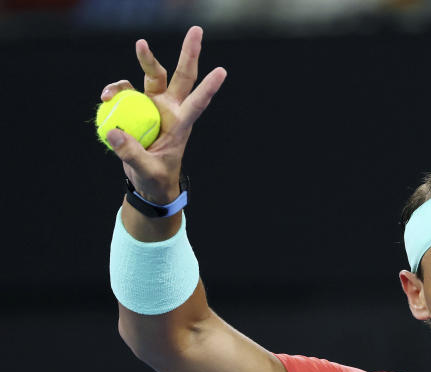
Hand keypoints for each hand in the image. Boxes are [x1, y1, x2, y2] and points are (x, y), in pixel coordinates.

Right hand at [101, 25, 225, 202]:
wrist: (147, 180)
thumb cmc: (155, 177)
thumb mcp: (146, 170)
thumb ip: (131, 154)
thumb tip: (114, 132)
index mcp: (180, 125)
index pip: (197, 103)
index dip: (209, 88)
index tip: (222, 71)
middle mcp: (170, 109)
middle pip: (182, 76)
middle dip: (189, 53)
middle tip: (196, 30)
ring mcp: (154, 105)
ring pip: (152, 75)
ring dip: (146, 58)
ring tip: (141, 44)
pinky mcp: (137, 107)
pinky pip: (126, 91)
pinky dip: (115, 90)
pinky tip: (105, 97)